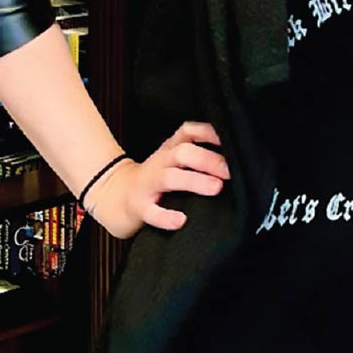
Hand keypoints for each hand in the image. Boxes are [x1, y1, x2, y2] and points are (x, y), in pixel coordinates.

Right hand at [87, 121, 231, 240]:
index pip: (189, 131)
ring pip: (170, 178)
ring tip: (216, 188)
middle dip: (208, 159)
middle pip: (183, 152)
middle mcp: (161, 162)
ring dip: (194, 181)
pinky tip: (180, 221)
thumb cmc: (155, 179)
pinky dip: (165, 217)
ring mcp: (148, 184)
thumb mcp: (173, 161)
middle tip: (230, 171)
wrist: (115, 196)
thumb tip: (237, 162)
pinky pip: (151, 211)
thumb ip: (198, 156)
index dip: (209, 133)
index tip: (231, 140)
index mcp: (171, 149)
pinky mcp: (139, 207)